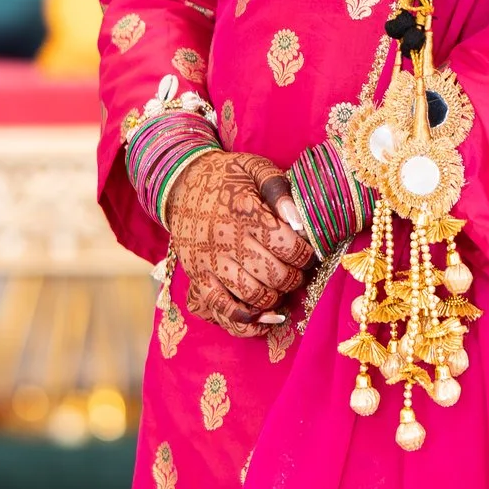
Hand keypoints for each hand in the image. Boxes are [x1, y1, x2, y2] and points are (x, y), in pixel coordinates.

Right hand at [168, 150, 313, 334]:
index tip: (308, 253)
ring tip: (280, 286)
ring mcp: (211, 262)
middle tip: (296, 271)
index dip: (307, 255)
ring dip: (275, 297)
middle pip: (275, 275)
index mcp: (246, 212)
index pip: (289, 246)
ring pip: (254, 296)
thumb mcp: (255, 168)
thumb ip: (280, 190)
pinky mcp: (197, 276)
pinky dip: (246, 319)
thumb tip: (299, 222)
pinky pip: (222, 309)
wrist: (180, 183)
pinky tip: (263, 315)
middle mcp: (228, 240)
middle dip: (294, 278)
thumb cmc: (226, 176)